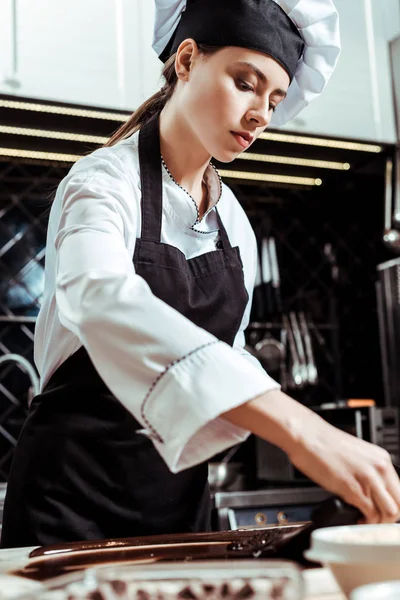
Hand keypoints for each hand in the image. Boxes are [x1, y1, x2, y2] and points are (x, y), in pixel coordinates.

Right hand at [222, 389, 399, 523]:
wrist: (307, 435)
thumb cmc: (324, 444)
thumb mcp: (356, 455)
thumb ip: (368, 472)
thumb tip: (372, 491)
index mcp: (382, 459)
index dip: (394, 506)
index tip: (383, 512)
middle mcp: (379, 468)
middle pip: (399, 504)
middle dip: (389, 518)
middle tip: (375, 520)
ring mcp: (367, 478)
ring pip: (390, 513)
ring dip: (378, 523)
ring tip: (364, 520)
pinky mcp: (352, 488)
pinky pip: (370, 515)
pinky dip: (365, 523)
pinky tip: (356, 518)